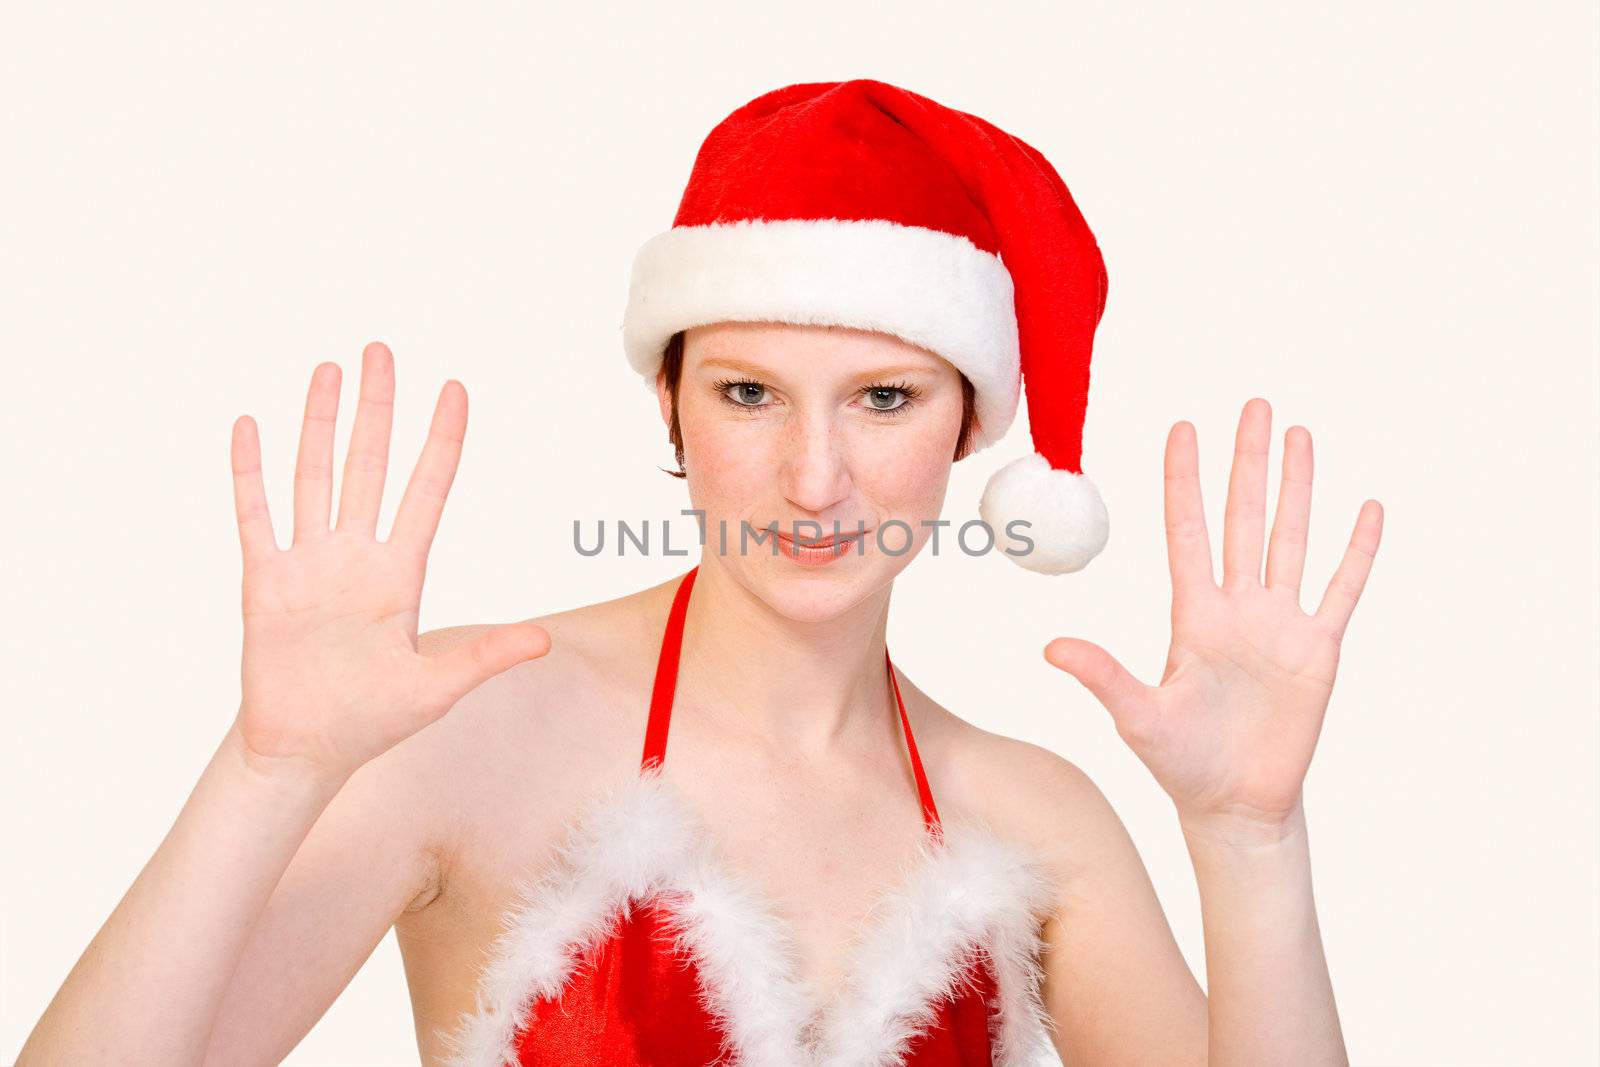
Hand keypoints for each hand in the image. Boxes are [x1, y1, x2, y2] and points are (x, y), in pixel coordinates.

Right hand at [229, 342, 549, 781]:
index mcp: (401, 576)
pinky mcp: (263, 582)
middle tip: (381, 349)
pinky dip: (250, 473)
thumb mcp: (437, 688)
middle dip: (377, 408)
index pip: (428, 491)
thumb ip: (485, 657)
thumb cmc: (372, 721)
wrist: (304, 751)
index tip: (455, 389)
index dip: (442, 440)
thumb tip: (544, 642)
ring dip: (319, 422)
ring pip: (315, 476)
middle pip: (370, 465)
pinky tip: (250, 426)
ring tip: (328, 369)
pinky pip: (255, 517)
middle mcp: (356, 557)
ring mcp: (308, 564)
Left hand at [1044, 398, 1381, 833]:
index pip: (1187, 530)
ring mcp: (1280, 624)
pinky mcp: (1318, 650)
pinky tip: (1366, 508)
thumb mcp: (1138, 717)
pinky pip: (1341, 589)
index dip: (1185, 480)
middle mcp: (1237, 607)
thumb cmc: (1181, 762)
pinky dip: (1356, 551)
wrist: (1235, 805)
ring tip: (1299, 434)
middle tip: (1254, 404)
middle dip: (1248, 462)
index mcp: (1192, 615)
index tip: (1183, 428)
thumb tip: (1049, 647)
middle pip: (1243, 518)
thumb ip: (1103, 676)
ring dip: (1297, 488)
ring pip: (1291, 539)